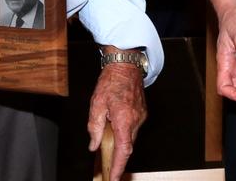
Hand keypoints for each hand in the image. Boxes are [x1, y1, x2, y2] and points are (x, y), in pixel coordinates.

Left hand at [87, 58, 146, 180]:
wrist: (126, 65)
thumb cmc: (111, 81)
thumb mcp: (96, 105)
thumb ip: (94, 127)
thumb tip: (94, 144)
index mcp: (124, 119)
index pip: (124, 150)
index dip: (120, 166)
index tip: (115, 177)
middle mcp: (135, 120)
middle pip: (128, 146)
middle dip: (118, 158)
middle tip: (108, 168)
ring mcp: (141, 116)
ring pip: (130, 137)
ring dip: (120, 143)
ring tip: (108, 144)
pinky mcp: (142, 113)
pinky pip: (133, 129)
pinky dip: (124, 133)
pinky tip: (115, 129)